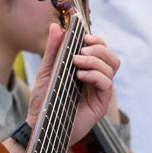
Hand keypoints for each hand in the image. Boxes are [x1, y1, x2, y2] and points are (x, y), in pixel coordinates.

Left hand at [28, 24, 120, 146]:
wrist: (40, 126)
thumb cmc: (44, 101)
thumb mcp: (46, 71)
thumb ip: (53, 50)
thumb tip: (56, 26)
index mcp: (85, 70)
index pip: (100, 50)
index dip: (97, 40)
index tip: (84, 36)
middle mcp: (95, 80)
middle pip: (111, 57)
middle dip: (99, 48)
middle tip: (81, 50)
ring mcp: (99, 92)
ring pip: (112, 67)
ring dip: (96, 60)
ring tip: (77, 61)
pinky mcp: (100, 104)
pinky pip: (107, 83)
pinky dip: (95, 75)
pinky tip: (80, 76)